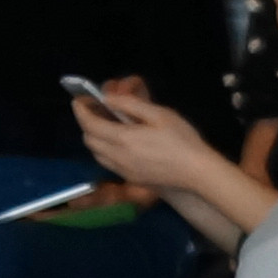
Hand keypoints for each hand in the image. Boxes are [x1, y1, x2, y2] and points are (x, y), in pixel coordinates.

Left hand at [69, 81, 217, 196]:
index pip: (89, 123)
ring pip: (96, 153)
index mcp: (123, 138)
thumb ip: (130, 104)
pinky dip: (105, 150)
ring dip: (95, 138)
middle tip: (97, 111)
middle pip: (88, 139)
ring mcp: (122, 170)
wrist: (197, 172)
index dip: (80, 110)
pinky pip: (107, 162)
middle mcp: (117, 156)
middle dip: (87, 123)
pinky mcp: (130, 179)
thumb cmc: (182, 139)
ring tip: (107, 126)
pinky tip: (120, 143)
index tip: (80, 100)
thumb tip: (108, 99)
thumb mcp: (159, 114)